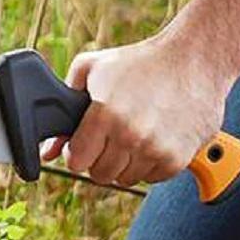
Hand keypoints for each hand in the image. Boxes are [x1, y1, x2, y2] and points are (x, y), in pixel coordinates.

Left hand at [41, 34, 229, 187]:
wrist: (192, 60)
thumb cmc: (138, 62)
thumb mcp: (91, 68)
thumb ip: (64, 102)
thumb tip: (48, 149)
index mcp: (104, 113)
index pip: (76, 162)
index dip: (76, 152)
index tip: (83, 142)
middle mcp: (129, 135)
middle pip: (98, 174)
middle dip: (98, 157)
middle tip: (108, 135)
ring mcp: (155, 149)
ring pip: (124, 179)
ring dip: (124, 162)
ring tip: (132, 133)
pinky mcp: (177, 159)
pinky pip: (150, 178)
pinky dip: (148, 164)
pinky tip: (152, 137)